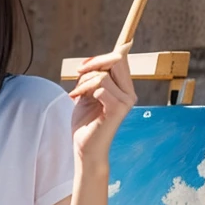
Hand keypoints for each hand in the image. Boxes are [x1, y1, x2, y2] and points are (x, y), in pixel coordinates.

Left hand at [68, 42, 136, 163]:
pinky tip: (77, 99)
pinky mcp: (117, 109)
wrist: (85, 148)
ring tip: (76, 93)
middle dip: (93, 63)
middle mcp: (129, 93)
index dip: (102, 56)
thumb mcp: (88, 94)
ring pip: (103, 75)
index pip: (121, 59)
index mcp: (124, 88)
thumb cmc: (86, 122)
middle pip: (116, 60)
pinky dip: (84, 90)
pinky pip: (100, 87)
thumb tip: (92, 61)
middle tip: (78, 73)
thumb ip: (93, 77)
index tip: (83, 66)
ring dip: (83, 81)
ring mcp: (125, 101)